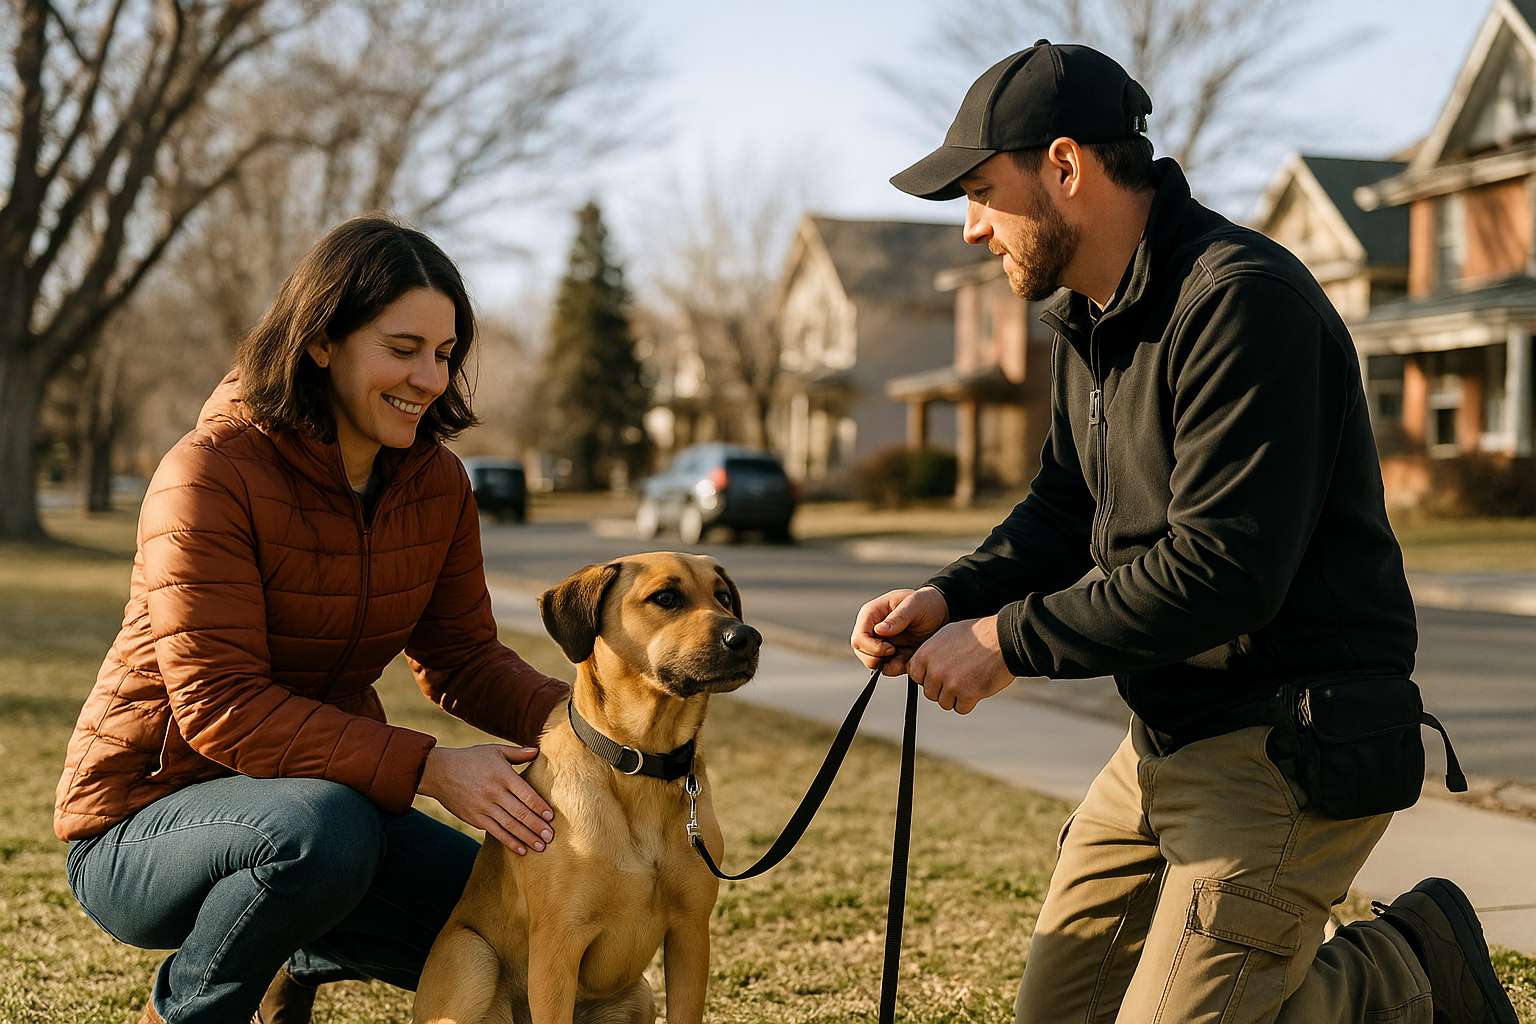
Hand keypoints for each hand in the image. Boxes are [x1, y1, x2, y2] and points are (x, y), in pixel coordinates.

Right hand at [418, 744, 554, 854]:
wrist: (439, 772)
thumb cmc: (471, 759)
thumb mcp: (494, 750)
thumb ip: (517, 753)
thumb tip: (537, 750)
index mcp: (502, 775)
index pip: (526, 793)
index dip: (539, 806)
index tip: (551, 817)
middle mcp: (494, 792)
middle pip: (520, 812)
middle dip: (536, 826)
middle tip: (550, 837)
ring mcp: (483, 807)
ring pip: (509, 825)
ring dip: (526, 837)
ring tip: (540, 847)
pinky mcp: (474, 818)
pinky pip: (495, 832)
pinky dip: (509, 842)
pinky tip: (521, 850)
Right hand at [851, 586, 950, 675]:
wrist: (941, 612)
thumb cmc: (926, 603)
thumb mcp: (915, 605)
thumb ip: (898, 617)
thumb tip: (878, 630)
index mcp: (872, 613)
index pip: (859, 638)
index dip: (872, 648)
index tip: (891, 648)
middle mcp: (872, 628)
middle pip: (861, 652)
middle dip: (878, 658)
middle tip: (897, 652)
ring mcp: (880, 642)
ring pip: (871, 662)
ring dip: (889, 663)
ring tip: (907, 652)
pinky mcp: (890, 653)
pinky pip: (886, 667)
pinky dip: (897, 667)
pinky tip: (909, 656)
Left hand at [907, 615, 1015, 713]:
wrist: (1004, 639)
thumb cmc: (978, 635)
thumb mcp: (946, 635)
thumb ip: (931, 653)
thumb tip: (922, 667)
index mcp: (926, 654)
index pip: (915, 675)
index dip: (927, 676)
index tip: (940, 673)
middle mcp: (935, 670)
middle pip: (929, 692)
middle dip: (942, 688)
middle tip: (959, 676)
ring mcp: (950, 684)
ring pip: (944, 703)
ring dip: (956, 696)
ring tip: (970, 679)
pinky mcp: (967, 695)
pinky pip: (961, 708)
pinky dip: (969, 702)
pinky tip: (977, 686)